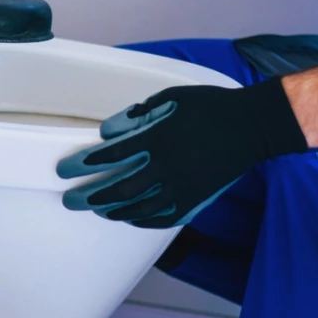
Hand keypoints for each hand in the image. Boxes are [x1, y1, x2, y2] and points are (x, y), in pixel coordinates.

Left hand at [56, 79, 307, 228]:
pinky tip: (129, 218)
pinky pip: (163, 217)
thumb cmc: (211, 107)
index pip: (111, 156)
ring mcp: (182, 187)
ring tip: (96, 210)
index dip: (85, 164)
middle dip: (89, 195)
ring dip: (112, 210)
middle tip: (70, 200)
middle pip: (119, 188)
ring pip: (138, 208)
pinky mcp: (195, 199)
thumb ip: (139, 114)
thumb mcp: (171, 98)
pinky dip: (142, 220)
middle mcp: (166, 167)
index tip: (67, 169)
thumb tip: (110, 131)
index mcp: (158, 139)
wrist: (251, 127)